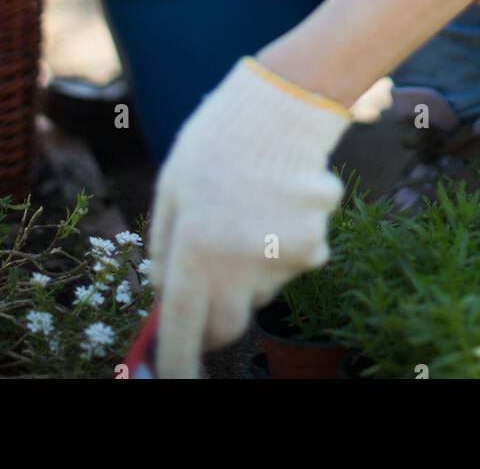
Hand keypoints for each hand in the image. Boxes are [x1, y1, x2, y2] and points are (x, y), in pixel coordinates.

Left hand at [148, 57, 351, 378]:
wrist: (283, 103)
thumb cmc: (217, 141)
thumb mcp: (172, 187)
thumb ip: (164, 246)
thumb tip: (165, 296)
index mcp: (195, 248)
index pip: (183, 328)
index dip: (176, 361)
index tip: (174, 377)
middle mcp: (239, 263)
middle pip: (227, 324)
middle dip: (214, 317)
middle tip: (210, 284)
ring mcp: (281, 259)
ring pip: (259, 292)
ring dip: (248, 273)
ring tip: (247, 213)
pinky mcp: (314, 248)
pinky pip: (291, 266)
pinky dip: (282, 248)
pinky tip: (277, 204)